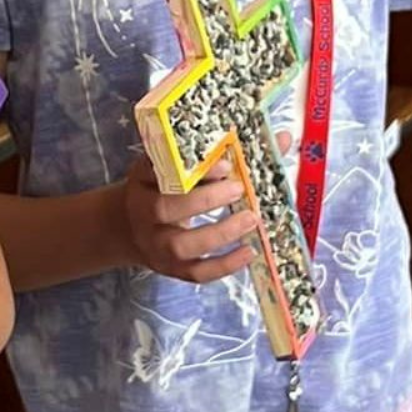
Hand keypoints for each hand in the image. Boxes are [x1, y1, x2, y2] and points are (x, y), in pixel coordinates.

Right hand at [119, 156, 257, 283]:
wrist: (129, 227)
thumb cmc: (163, 188)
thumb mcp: (175, 166)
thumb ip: (219, 154)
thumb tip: (282, 139)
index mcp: (143, 180)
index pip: (159, 171)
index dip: (191, 169)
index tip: (225, 163)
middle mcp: (144, 213)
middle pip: (165, 208)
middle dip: (204, 200)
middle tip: (239, 188)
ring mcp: (156, 245)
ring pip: (181, 245)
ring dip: (219, 233)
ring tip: (251, 219)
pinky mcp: (171, 268)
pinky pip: (196, 272)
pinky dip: (224, 266)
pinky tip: (249, 252)